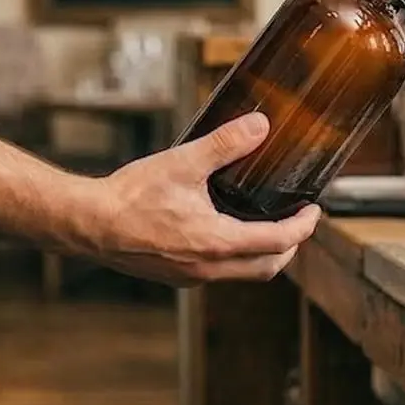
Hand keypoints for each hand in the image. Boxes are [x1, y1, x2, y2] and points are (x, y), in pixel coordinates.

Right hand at [86, 112, 320, 285]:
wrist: (90, 224)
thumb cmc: (131, 197)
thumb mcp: (183, 162)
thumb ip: (225, 144)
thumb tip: (259, 127)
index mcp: (218, 242)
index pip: (278, 242)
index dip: (302, 227)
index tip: (313, 211)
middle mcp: (209, 268)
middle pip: (267, 267)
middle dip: (289, 247)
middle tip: (296, 222)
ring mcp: (191, 276)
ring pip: (242, 273)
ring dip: (261, 254)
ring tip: (264, 227)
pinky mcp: (175, 276)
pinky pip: (217, 273)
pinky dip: (234, 258)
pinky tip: (223, 234)